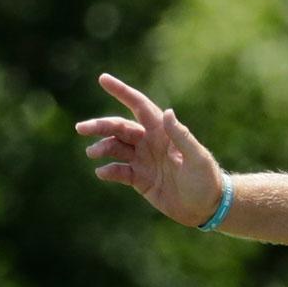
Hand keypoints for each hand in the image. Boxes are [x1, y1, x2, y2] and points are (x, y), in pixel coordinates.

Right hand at [75, 74, 225, 226]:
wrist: (206, 207)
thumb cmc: (206, 178)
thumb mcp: (196, 157)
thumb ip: (181, 136)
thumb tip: (166, 112)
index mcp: (163, 131)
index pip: (139, 105)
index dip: (122, 91)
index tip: (103, 79)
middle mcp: (150, 142)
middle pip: (120, 127)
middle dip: (100, 126)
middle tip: (81, 128)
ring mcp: (144, 160)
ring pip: (116, 147)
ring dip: (102, 147)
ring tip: (92, 153)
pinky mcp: (140, 179)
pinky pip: (119, 171)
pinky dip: (109, 170)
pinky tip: (103, 172)